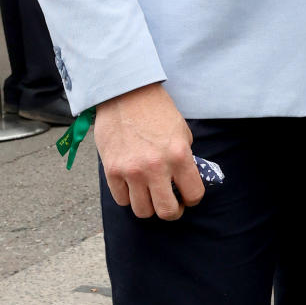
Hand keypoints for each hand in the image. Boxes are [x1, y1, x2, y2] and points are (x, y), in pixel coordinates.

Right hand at [94, 83, 203, 219]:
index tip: (187, 195)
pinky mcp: (111, 170)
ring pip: (143, 211)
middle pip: (167, 212)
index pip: (194, 195)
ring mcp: (132, 171)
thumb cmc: (156, 110)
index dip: (192, 199)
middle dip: (172, 211)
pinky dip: (128, 196)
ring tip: (150, 194)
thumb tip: (184, 182)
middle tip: (170, 203)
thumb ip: (184, 158)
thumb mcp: (181, 132)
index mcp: (179, 156)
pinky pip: (121, 200)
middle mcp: (156, 167)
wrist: (124, 93)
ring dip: (149, 206)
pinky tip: (132, 185)